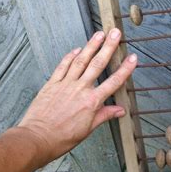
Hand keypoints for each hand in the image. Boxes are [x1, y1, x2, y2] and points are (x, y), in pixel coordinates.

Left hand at [18, 28, 135, 165]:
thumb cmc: (62, 137)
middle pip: (98, 64)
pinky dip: (70, 56)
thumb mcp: (88, 129)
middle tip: (115, 33)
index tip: (133, 58)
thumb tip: (120, 110)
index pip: (114, 82)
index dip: (125, 69)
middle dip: (108, 47)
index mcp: (92, 101)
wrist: (37, 138)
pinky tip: (77, 49)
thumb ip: (105, 115)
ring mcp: (65, 84)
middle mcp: (80, 89)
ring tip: (99, 34)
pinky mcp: (52, 84)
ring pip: (81, 60)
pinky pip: (63, 66)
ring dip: (91, 46)